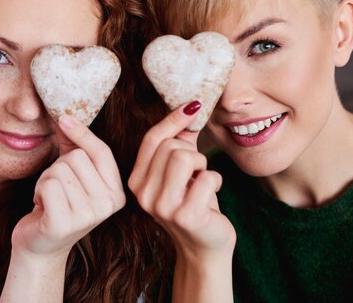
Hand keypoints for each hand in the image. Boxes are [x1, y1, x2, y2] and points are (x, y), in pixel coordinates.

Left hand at [11, 114, 125, 259]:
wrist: (40, 246)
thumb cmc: (57, 205)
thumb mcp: (70, 173)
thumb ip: (72, 145)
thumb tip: (65, 116)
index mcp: (117, 193)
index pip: (101, 152)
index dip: (82, 133)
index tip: (63, 118)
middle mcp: (107, 206)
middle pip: (77, 158)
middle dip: (58, 167)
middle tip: (57, 189)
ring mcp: (87, 217)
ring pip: (59, 170)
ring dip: (46, 180)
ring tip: (49, 199)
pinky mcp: (63, 224)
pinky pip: (48, 185)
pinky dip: (38, 191)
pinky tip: (42, 207)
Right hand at [128, 101, 235, 261]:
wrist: (204, 246)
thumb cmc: (194, 203)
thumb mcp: (180, 171)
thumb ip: (180, 141)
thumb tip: (189, 107)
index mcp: (136, 181)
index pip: (151, 139)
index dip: (173, 119)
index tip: (193, 106)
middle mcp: (143, 194)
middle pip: (171, 146)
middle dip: (192, 153)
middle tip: (196, 172)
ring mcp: (163, 207)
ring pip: (185, 157)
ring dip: (203, 165)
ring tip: (201, 180)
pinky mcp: (186, 216)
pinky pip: (208, 177)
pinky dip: (216, 181)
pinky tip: (211, 195)